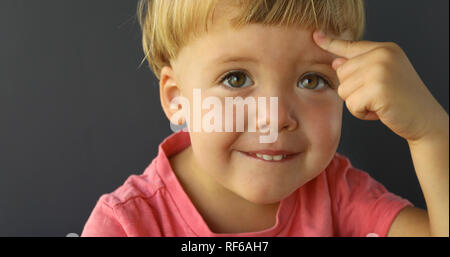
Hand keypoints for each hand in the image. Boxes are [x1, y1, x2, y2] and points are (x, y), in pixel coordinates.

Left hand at [313, 30, 447, 142]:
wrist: (425, 120)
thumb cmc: (403, 100)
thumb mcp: (383, 77)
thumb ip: (360, 67)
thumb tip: (336, 62)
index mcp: (384, 49)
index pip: (351, 45)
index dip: (330, 42)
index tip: (315, 36)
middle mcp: (382, 55)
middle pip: (341, 73)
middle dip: (354, 90)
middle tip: (377, 96)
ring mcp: (380, 70)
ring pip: (343, 90)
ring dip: (357, 103)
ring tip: (379, 103)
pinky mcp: (377, 89)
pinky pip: (351, 104)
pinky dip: (362, 113)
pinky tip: (380, 111)